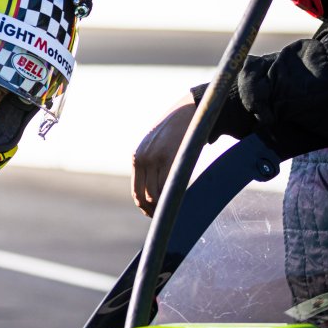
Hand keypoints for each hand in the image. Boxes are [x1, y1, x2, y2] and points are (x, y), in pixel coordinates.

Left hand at [131, 95, 195, 216]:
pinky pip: (168, 184)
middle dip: (154, 211)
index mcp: (137, 157)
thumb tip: (157, 189)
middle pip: (143, 196)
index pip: (137, 192)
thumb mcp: (158, 147)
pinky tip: (183, 197)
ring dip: (165, 205)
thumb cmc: (176, 131)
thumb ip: (154, 165)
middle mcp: (141, 158)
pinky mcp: (168, 157)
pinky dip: (174, 195)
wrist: (189, 110)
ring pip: (155, 194)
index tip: (156, 214)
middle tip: (168, 217)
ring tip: (176, 208)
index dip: (145, 207)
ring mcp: (154, 158)